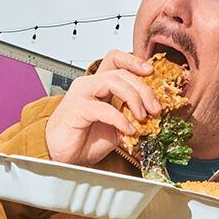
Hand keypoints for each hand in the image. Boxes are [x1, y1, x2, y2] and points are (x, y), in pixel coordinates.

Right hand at [44, 49, 162, 167]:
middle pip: (121, 73)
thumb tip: (154, 113)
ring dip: (134, 98)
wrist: (63, 158)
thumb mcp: (117, 126)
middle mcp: (89, 85)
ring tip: (142, 117)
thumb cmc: (84, 140)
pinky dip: (120, 119)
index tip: (151, 72)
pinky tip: (128, 130)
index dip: (134, 61)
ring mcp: (81, 95)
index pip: (115, 60)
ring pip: (112, 81)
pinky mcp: (76, 109)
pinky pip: (103, 108)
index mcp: (98, 85)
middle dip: (144, 89)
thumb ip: (131, 115)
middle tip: (155, 108)